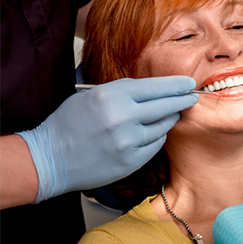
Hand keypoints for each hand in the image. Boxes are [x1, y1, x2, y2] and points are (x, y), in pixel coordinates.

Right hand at [17, 76, 197, 202]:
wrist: (49, 159)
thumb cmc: (69, 124)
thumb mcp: (92, 96)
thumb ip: (123, 92)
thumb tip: (154, 89)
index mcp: (111, 96)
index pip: (155, 87)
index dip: (176, 85)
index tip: (188, 83)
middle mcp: (122, 117)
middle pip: (166, 105)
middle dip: (182, 100)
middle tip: (192, 97)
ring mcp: (128, 141)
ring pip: (163, 126)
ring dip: (169, 119)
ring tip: (170, 114)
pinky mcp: (131, 161)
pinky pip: (155, 144)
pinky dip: (157, 137)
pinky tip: (152, 133)